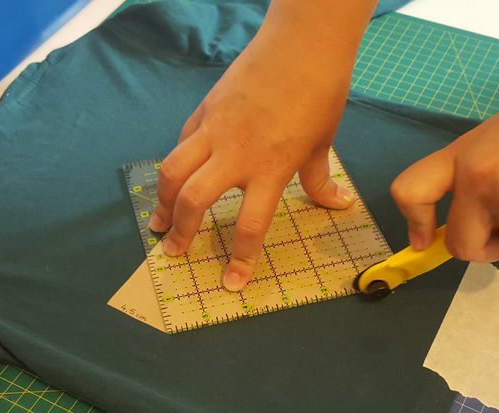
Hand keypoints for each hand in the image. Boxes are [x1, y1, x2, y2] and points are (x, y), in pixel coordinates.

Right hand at [149, 1, 374, 290]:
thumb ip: (320, 181)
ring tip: (159, 223)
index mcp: (271, 167)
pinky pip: (182, 143)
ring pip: (172, 170)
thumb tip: (338, 205)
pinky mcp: (205, 109)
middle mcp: (236, 152)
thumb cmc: (321, 94)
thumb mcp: (322, 144)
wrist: (303, 43)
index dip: (240, 258)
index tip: (231, 282)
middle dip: (180, 231)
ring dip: (163, 201)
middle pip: (193, 200)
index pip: (250, 225)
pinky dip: (176, 166)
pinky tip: (176, 179)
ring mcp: (214, 128)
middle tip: (174, 252)